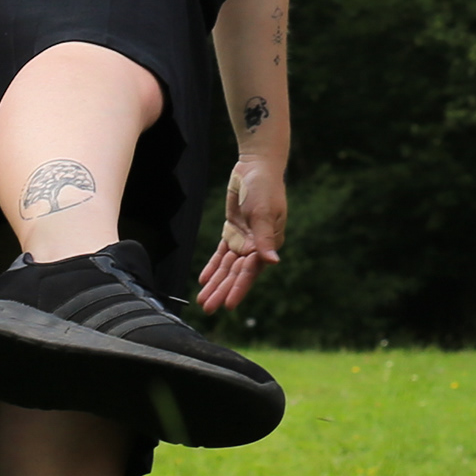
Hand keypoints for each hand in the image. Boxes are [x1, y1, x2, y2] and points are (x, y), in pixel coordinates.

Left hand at [200, 153, 284, 312]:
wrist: (257, 166)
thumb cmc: (264, 188)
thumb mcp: (263, 212)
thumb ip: (265, 239)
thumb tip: (272, 262)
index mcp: (266, 244)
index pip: (250, 272)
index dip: (238, 289)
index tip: (227, 305)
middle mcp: (256, 246)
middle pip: (236, 273)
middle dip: (222, 290)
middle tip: (208, 308)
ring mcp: (244, 239)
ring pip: (227, 266)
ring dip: (215, 282)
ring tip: (203, 299)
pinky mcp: (233, 230)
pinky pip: (221, 253)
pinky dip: (213, 266)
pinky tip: (203, 279)